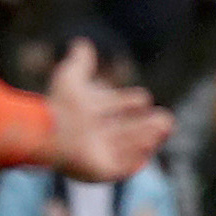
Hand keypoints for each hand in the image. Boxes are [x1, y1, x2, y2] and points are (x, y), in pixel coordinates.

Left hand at [40, 41, 173, 181]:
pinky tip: (151, 144)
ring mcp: (100, 156)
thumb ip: (80, 63)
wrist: (49, 132)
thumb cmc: (58, 107)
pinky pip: (125, 167)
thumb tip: (82, 43)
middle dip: (147, 125)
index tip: (143, 99)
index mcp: (90, 117)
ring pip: (130, 147)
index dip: (129, 102)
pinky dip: (139, 156)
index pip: (116, 108)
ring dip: (148, 137)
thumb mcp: (70, 78)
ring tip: (165, 125)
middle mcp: (96, 137)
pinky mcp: (102, 173)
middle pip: (127, 131)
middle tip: (166, 118)